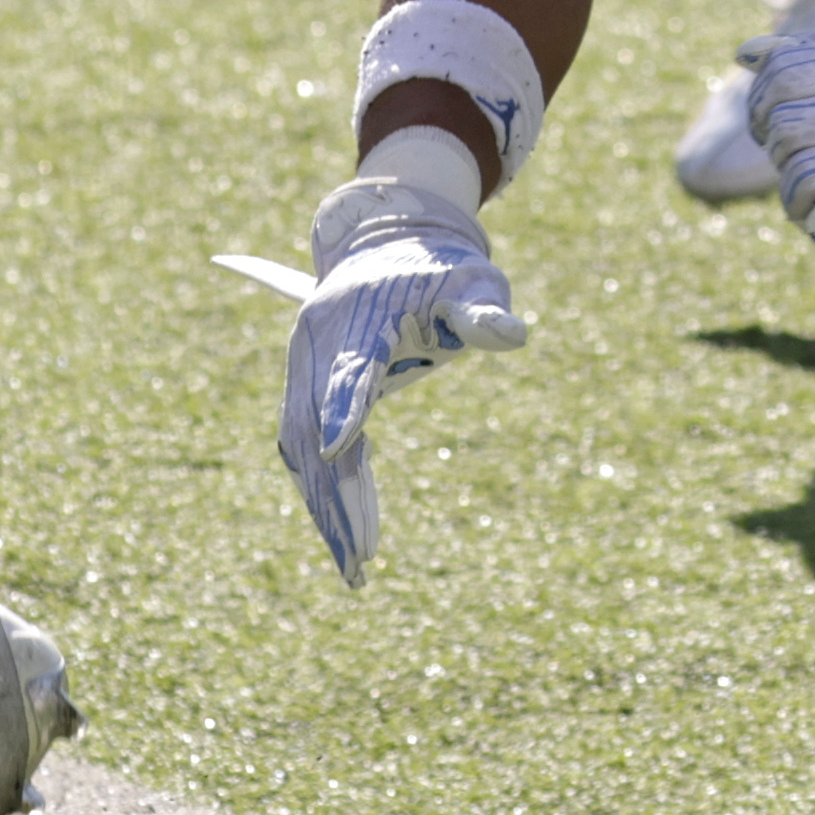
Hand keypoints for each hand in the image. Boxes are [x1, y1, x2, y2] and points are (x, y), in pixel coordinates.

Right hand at [270, 168, 528, 584]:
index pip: (350, 367)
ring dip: (325, 506)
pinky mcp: (306, 387)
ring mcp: (304, 365)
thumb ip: (485, 311)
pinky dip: (325, 490)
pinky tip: (351, 534)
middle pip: (315, 424)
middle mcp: (317, 340)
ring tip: (355, 569)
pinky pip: (308, 446)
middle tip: (361, 560)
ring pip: (302, 446)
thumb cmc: (441, 269)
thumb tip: (513, 335)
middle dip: (334, 495)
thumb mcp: (473, 282)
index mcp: (357, 312)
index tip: (342, 453)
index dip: (345, 407)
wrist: (388, 245)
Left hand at [752, 38, 814, 305]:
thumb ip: (813, 59)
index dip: (762, 100)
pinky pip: (814, 201)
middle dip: (776, 144)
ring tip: (810, 188)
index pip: (784, 73)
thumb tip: (746, 52)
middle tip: (791, 156)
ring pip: (795, 166)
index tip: (767, 120)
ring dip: (793, 184)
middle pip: (785, 124)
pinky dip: (808, 209)